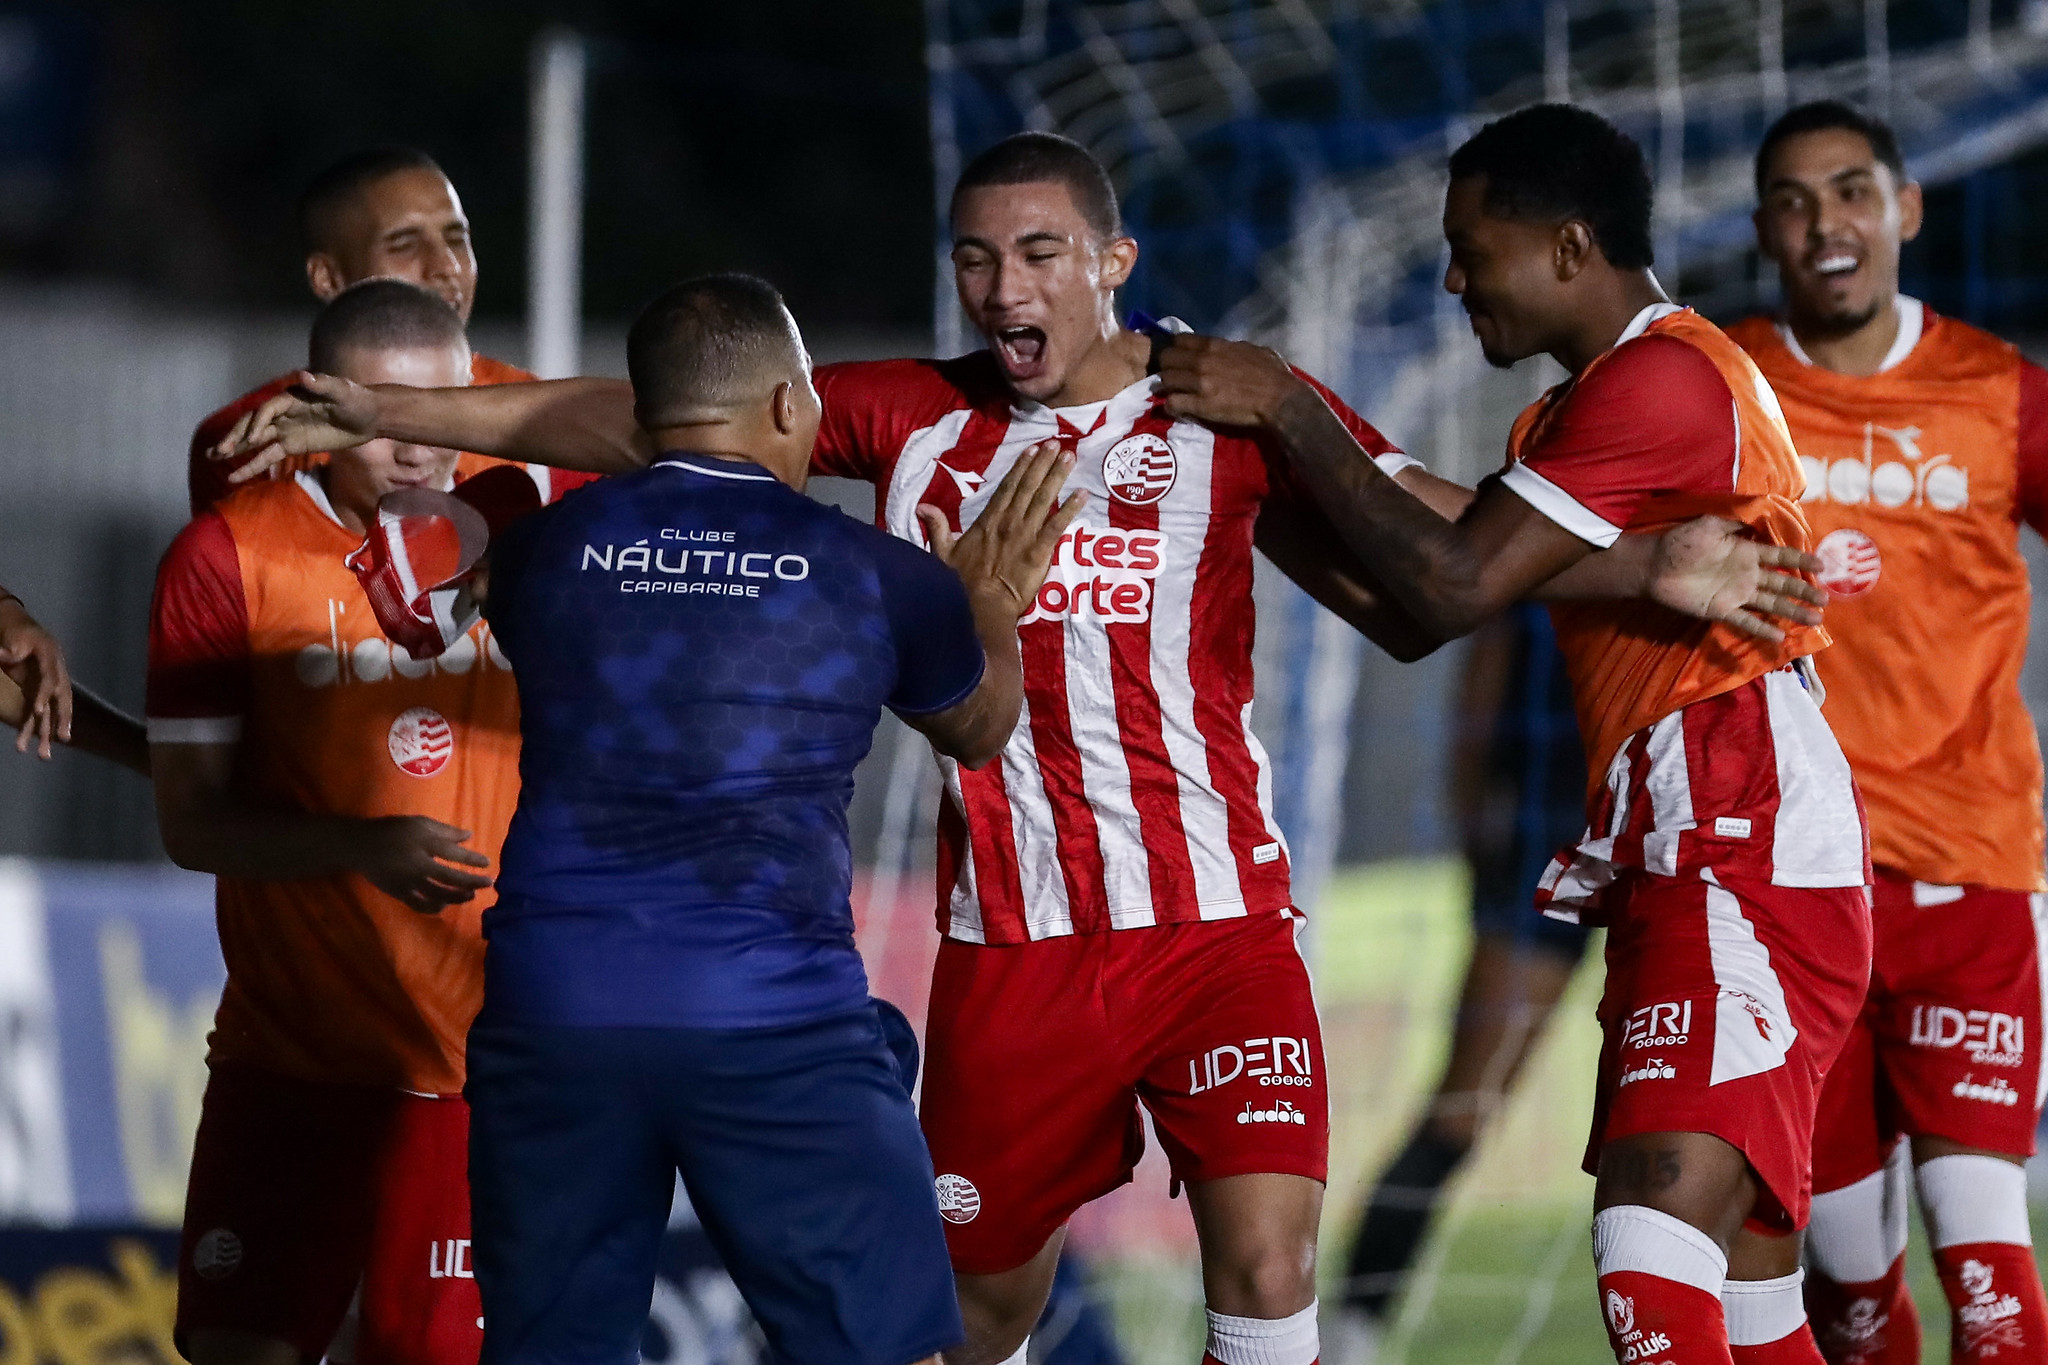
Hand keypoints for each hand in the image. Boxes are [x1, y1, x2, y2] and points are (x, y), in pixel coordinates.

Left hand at [0, 595, 70, 758]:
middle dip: (60, 721)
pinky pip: (40, 713)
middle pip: (60, 700)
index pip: (51, 679)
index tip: (38, 711)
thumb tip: (2, 656)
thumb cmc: (18, 631)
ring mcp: (50, 684)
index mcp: (51, 656)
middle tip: (61, 739)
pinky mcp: (39, 692)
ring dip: (47, 734)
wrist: (22, 629)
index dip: (46, 695)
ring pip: (52, 712)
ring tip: (44, 757)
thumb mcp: (13, 636)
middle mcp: (56, 673)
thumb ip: (9, 649)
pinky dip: (37, 729)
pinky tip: (32, 746)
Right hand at [212, 372, 381, 483]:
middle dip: (235, 437)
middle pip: (253, 424)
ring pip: (254, 440)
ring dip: (234, 449)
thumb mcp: (342, 391)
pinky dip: (252, 465)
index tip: (253, 439)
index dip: (258, 422)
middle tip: (217, 451)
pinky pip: (268, 456)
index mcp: (291, 397)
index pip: (268, 410)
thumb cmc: (356, 399)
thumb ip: (323, 385)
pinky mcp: (292, 445)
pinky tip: (236, 476)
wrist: (369, 417)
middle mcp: (283, 413)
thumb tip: (305, 375)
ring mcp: (285, 430)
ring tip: (211, 458)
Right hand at [354, 815, 492, 913]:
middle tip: (489, 883)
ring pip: (437, 894)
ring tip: (471, 895)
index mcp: (422, 843)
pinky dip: (435, 908)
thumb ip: (444, 831)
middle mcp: (417, 865)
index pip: (452, 853)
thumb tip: (469, 836)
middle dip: (471, 881)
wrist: (361, 846)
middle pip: (449, 877)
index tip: (487, 863)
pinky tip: (445, 905)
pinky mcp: (400, 894)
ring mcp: (408, 882)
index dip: (472, 859)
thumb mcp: (419, 823)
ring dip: (457, 897)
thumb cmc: (393, 830)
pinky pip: (420, 905)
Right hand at [917, 440, 1085, 616]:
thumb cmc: (961, 583)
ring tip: (1070, 458)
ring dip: (1058, 477)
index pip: (1007, 488)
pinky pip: (1058, 526)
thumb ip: (936, 527)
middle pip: (1029, 487)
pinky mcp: (1040, 551)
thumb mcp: (942, 553)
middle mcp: (1009, 521)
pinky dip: (1071, 509)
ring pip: (1045, 499)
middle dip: (1043, 464)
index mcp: (988, 520)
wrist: (980, 607)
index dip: (1021, 468)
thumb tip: (922, 506)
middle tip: (1057, 444)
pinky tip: (1083, 494)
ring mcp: (1026, 535)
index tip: (1032, 450)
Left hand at [1154, 334, 1306, 427]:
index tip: (1177, 358)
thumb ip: (1232, 347)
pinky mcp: (1199, 405)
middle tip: (1173, 378)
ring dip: (1167, 388)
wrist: (1279, 399)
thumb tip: (1225, 349)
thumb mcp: (1252, 350)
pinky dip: (1171, 407)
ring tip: (1174, 394)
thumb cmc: (1273, 374)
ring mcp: (1198, 383)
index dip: (1175, 349)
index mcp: (1214, 345)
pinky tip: (1178, 409)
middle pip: (1166, 359)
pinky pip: (1172, 403)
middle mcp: (1201, 360)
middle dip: (1166, 368)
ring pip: (1165, 381)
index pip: (1179, 340)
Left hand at [1647, 516, 1824, 642]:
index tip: (1823, 565)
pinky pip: (1745, 621)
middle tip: (1826, 599)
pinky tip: (1780, 637)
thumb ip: (1737, 521)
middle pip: (1782, 583)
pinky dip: (1762, 629)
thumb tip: (1764, 514)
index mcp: (1747, 552)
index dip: (1801, 560)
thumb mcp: (1711, 524)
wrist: (1654, 565)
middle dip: (1804, 590)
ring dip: (1792, 611)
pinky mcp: (1720, 610)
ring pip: (1771, 603)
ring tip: (1815, 619)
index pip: (1781, 556)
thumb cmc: (1681, 543)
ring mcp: (1735, 594)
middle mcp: (1746, 574)